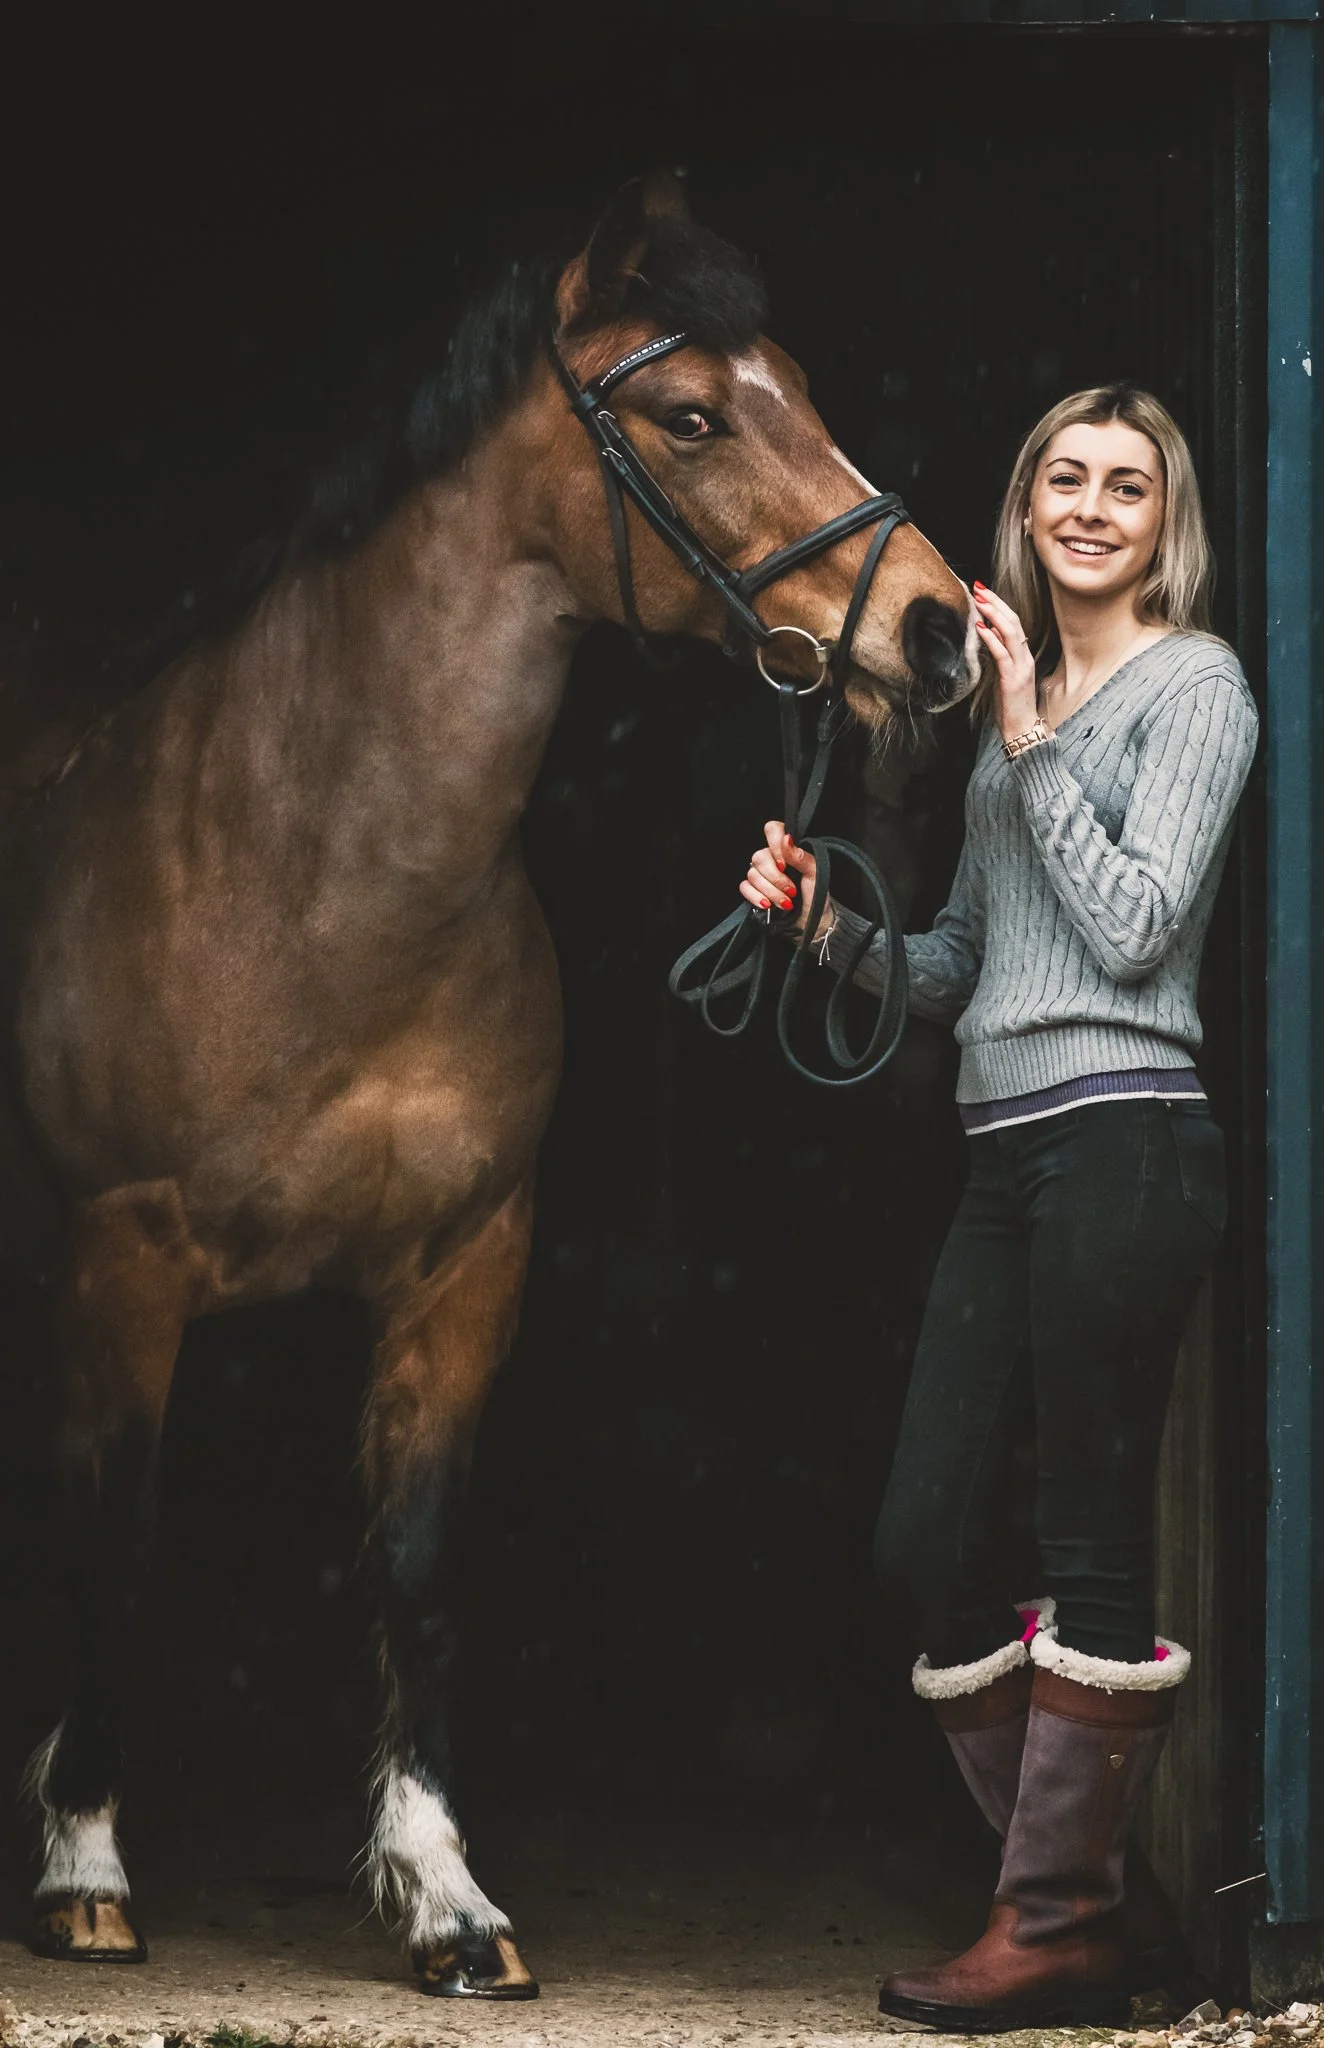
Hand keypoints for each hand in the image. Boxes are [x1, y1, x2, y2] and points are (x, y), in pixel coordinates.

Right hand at [740, 820, 818, 930]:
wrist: (812, 919)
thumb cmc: (817, 894)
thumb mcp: (815, 873)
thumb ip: (800, 855)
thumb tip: (787, 839)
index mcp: (787, 850)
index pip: (772, 830)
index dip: (775, 845)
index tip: (785, 864)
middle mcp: (772, 859)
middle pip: (760, 857)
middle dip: (776, 878)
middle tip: (792, 890)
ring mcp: (762, 875)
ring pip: (753, 875)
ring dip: (771, 892)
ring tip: (786, 902)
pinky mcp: (754, 890)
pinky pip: (745, 888)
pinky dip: (756, 897)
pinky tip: (768, 905)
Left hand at [972, 582, 1041, 743]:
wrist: (1022, 729)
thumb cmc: (1011, 706)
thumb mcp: (1002, 676)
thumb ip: (997, 657)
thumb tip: (984, 637)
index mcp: (1023, 655)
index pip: (1013, 623)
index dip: (999, 605)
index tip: (983, 591)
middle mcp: (1025, 657)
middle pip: (1013, 621)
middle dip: (995, 602)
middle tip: (979, 587)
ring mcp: (1021, 667)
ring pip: (1011, 632)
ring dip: (993, 614)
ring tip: (979, 600)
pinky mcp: (1013, 679)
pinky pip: (1002, 654)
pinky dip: (991, 638)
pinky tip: (981, 628)